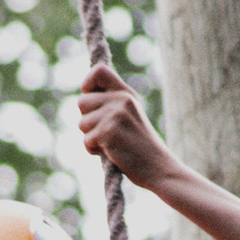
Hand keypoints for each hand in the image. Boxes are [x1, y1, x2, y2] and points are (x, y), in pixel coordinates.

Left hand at [76, 62, 180, 190]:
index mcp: (127, 93)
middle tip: (107, 132)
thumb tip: (83, 97)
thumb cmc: (139, 145)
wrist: (158, 167)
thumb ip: (111, 103)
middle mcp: (122, 100)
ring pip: (81, 123)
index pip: (98, 71)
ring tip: (112, 143)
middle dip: (88, 120)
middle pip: (81, 102)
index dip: (87, 85)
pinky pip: (86, 140)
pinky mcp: (108, 132)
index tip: (92, 101)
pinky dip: (94, 150)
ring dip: (91, 137)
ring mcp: (115, 115)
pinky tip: (112, 153)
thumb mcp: (130, 116)